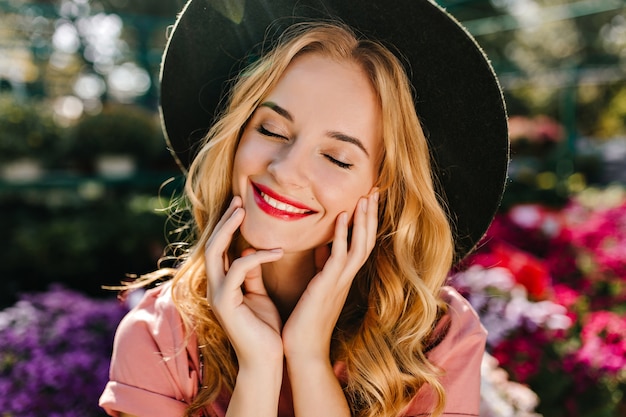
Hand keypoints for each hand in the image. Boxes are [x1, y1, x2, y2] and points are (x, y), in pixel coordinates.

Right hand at [204, 197, 284, 368]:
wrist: (267, 360)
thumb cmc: (266, 329)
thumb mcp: (259, 294)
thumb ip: (253, 274)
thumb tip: (253, 249)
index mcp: (223, 284)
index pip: (220, 248)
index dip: (228, 225)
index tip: (242, 205)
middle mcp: (215, 286)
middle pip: (212, 244)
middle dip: (225, 220)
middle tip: (239, 199)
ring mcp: (216, 294)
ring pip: (215, 251)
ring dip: (229, 229)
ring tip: (243, 211)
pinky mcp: (225, 302)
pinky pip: (238, 269)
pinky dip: (257, 256)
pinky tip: (277, 250)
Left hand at [282, 189, 378, 360]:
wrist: (302, 351)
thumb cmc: (306, 322)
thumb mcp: (316, 288)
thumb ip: (322, 267)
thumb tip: (322, 248)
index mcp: (343, 277)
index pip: (361, 243)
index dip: (366, 221)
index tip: (367, 198)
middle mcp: (346, 278)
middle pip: (367, 239)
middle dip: (371, 214)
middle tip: (375, 189)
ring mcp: (340, 282)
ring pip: (360, 245)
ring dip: (363, 220)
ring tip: (366, 196)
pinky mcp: (328, 287)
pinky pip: (339, 256)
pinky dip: (342, 234)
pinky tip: (342, 216)